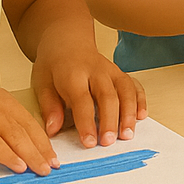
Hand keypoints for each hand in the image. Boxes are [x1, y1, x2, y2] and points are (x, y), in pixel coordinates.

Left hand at [32, 35, 146, 149]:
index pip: (82, 100)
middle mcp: (96, 71)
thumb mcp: (42, 83)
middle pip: (108, 96)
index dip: (86, 122)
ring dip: (128, 114)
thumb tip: (53, 130)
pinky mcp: (120, 73)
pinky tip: (141, 116)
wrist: (67, 41)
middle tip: (108, 142)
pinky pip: (134, 85)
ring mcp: (111, 71)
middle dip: (110, 121)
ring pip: (125, 91)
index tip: (89, 142)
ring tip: (127, 135)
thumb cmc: (53, 65)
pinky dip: (140, 100)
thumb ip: (49, 106)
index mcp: (73, 74)